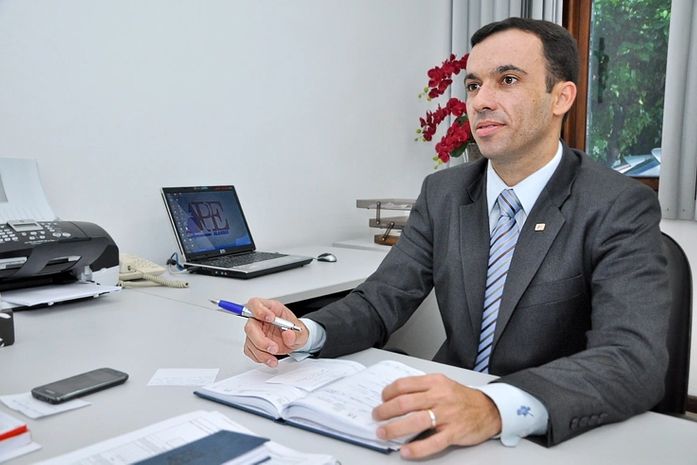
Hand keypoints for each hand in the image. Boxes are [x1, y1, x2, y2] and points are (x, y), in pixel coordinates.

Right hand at [242, 298, 308, 366]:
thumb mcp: (302, 332)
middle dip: (261, 339)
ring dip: (261, 352)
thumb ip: (296, 334)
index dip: (259, 310)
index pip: (256, 304)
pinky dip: (260, 357)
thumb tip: (288, 334)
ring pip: (250, 341)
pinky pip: (250, 351)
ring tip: (273, 359)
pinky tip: (270, 359)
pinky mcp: (253, 343)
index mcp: (271, 309)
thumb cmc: (295, 331)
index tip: (271, 318)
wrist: (294, 341)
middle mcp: (260, 319)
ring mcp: (255, 331)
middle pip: (250, 326)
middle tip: (273, 348)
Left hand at [373, 374, 501, 458]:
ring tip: (383, 433)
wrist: (489, 409)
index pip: (404, 385)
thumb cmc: (462, 398)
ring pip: (415, 421)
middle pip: (405, 403)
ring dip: (394, 428)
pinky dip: (417, 448)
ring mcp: (447, 415)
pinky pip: (433, 442)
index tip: (381, 400)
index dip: (388, 393)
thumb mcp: (442, 385)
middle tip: (376, 416)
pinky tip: (406, 451)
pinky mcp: (454, 433)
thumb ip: (422, 389)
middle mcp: (439, 397)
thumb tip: (395, 398)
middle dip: (385, 411)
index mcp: (435, 382)